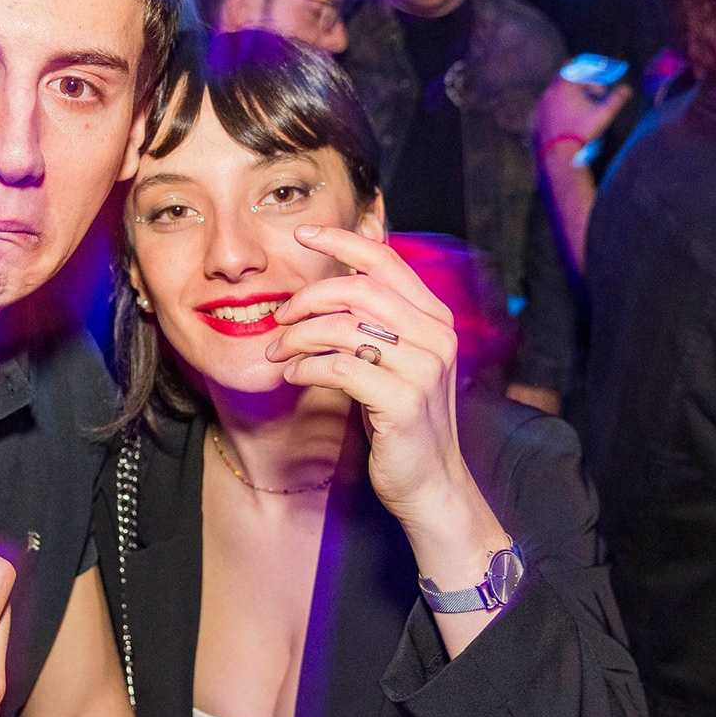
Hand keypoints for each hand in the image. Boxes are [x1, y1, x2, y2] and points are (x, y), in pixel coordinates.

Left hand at [267, 225, 468, 527]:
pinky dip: (306, 366)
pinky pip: (339, 367)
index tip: (303, 233)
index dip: (343, 241)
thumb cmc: (402, 420)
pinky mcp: (402, 401)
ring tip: (280, 352)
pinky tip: (293, 375)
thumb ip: (378, 323)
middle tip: (280, 318)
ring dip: (299, 336)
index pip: (387, 261)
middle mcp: (436, 337)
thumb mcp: (398, 362)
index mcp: (435, 319)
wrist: (430, 483)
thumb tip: (335, 281)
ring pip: (344, 327)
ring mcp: (423, 369)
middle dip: (308, 298)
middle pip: (358, 290)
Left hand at [532, 76, 632, 175]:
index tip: (597, 84)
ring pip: (554, 96)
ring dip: (567, 100)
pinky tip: (566, 124)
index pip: (573, 67)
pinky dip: (556, 113)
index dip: (587, 72)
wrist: (557, 155)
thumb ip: (616, 98)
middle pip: (563, 81)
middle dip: (579, 87)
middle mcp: (548, 93)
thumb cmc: (581, 131)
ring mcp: (538, 107)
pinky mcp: (533, 121)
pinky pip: (546, 111)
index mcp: (563, 85)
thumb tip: (627, 89)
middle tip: (592, 98)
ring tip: (581, 114)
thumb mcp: (604, 113)